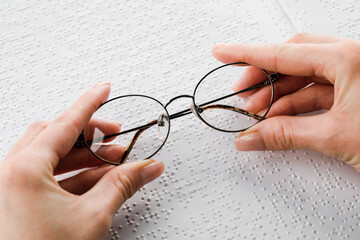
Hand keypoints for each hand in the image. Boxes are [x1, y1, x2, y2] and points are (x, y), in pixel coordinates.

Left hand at [0, 83, 163, 239]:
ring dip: (85, 156)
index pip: (66, 122)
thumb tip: (148, 167)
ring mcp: (12, 186)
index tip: (104, 89)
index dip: (90, 103)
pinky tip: (98, 179)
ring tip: (115, 161)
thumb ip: (123, 185)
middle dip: (90, 134)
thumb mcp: (92, 217)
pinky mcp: (17, 200)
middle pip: (56, 135)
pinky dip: (74, 174)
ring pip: (51, 155)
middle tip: (117, 136)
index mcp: (24, 169)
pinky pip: (46, 175)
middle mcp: (11, 173)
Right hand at [212, 33, 359, 171]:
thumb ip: (288, 134)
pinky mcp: (358, 90)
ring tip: (257, 113)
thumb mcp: (337, 136)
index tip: (223, 53)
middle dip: (262, 77)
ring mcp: (357, 73)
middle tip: (241, 93)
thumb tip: (252, 136)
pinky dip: (296, 104)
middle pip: (293, 59)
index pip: (284, 53)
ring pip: (306, 76)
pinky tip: (278, 118)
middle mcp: (355, 59)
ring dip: (278, 95)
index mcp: (350, 59)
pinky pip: (320, 90)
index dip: (247, 54)